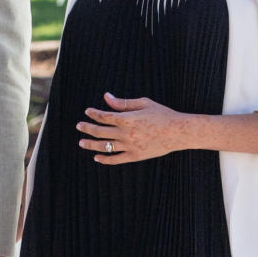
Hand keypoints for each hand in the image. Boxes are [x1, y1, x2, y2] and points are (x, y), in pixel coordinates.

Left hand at [77, 91, 192, 162]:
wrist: (178, 132)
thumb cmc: (162, 114)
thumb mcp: (143, 103)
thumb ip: (123, 103)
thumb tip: (106, 97)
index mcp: (127, 118)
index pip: (103, 116)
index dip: (93, 113)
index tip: (88, 111)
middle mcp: (126, 133)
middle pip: (100, 131)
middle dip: (87, 128)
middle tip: (79, 126)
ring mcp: (130, 146)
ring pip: (104, 146)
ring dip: (90, 144)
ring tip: (81, 142)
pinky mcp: (135, 156)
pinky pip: (115, 159)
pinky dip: (104, 159)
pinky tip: (96, 157)